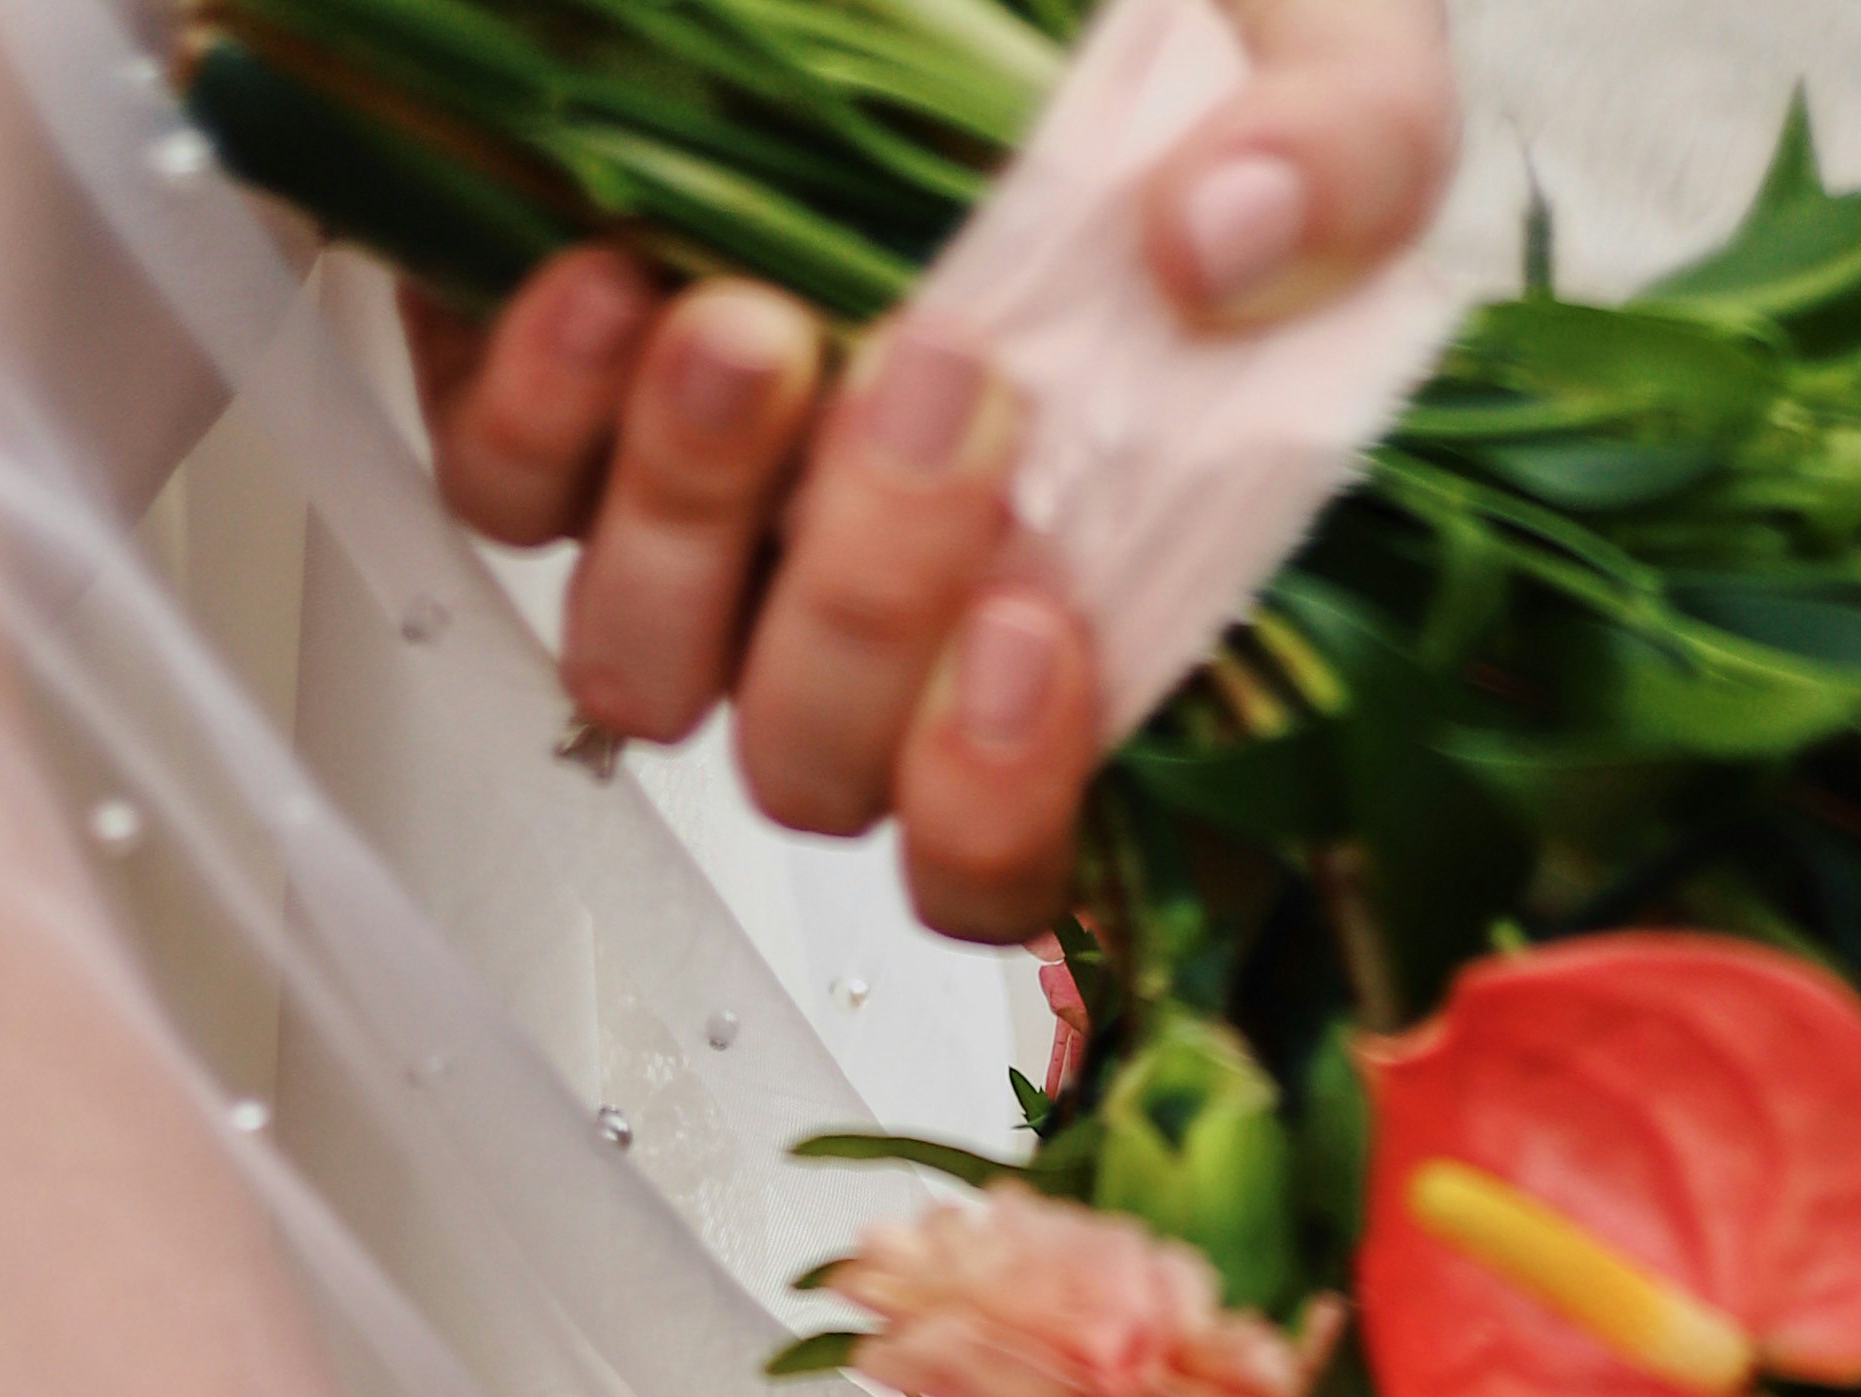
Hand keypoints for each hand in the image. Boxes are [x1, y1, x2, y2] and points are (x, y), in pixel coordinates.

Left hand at [406, 0, 1452, 946]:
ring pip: (642, 670)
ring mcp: (698, 519)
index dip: (997, 803)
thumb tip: (1227, 239)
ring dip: (691, 528)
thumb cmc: (1166, 19)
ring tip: (751, 332)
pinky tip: (613, 281)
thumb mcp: (1327, 34)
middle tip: (936, 387)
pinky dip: (541, 415)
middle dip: (865, 612)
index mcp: (1046, 596)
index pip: (988, 851)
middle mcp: (853, 603)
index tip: (1042, 617)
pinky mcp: (549, 401)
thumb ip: (1357, 149)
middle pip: (812, 766)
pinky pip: (503, 491)